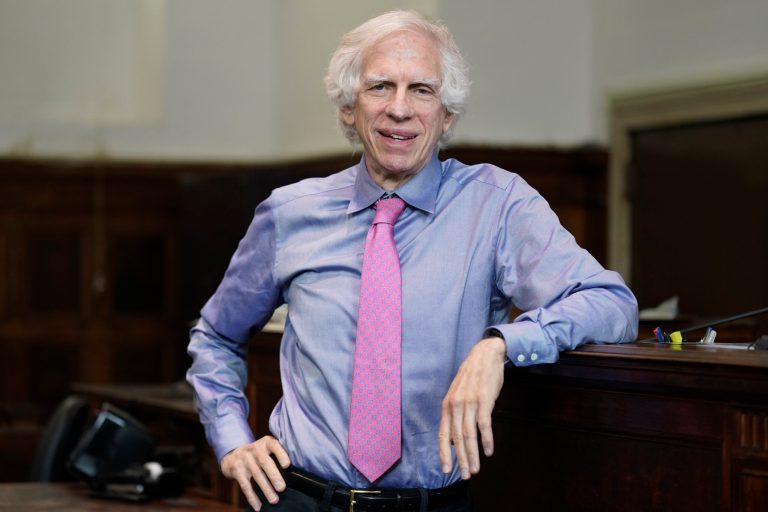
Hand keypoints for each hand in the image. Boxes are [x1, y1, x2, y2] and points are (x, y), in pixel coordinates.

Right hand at [220, 435, 290, 510]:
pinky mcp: (236, 470)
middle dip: (274, 476)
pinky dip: (252, 497)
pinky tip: (258, 506)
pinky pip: (245, 485)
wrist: (232, 456)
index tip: (287, 465)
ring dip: (266, 489)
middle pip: (265, 462)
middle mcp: (254, 449)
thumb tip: (293, 473)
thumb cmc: (257, 455)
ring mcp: (244, 459)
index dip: (281, 454)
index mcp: (265, 443)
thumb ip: (277, 456)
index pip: (274, 445)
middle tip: (282, 488)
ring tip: (274, 500)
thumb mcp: (266, 449)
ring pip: (257, 475)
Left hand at [438, 336, 505, 479]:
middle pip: (456, 438)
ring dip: (473, 454)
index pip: (442, 434)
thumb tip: (452, 438)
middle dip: (460, 459)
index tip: (446, 470)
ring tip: (476, 469)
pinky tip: (488, 451)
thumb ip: (454, 415)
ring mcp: (469, 402)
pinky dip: (486, 439)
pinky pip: (484, 424)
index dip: (444, 453)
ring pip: (469, 434)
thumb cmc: (472, 377)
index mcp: (447, 405)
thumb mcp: (457, 394)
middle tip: (465, 476)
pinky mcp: (484, 400)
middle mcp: (455, 405)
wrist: (485, 355)